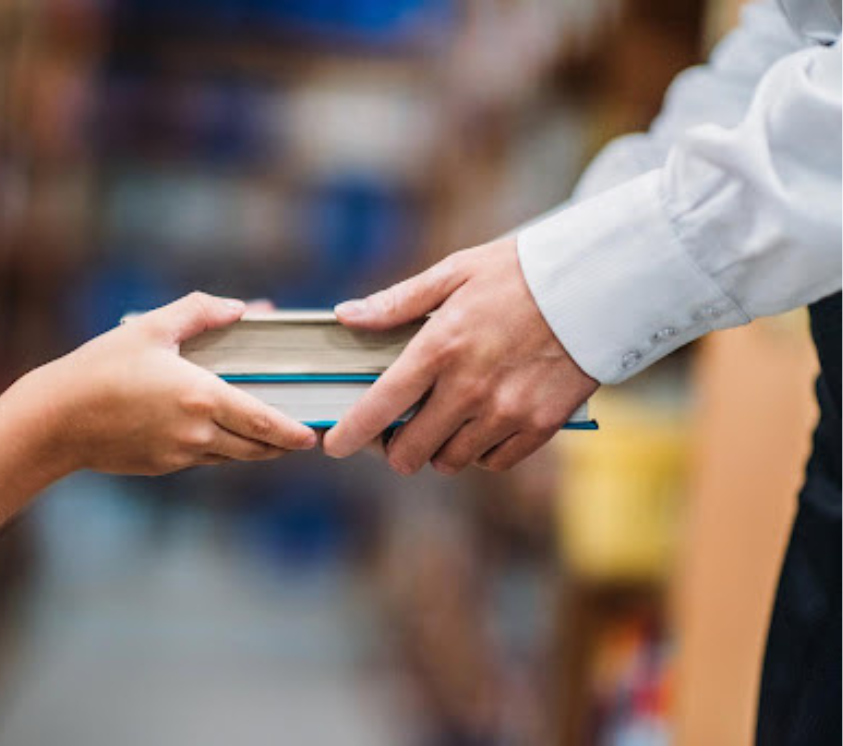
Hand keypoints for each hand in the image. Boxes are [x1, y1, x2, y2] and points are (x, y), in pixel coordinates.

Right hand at [32, 292, 316, 475]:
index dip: (293, 432)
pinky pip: (204, 461)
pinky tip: (217, 434)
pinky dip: (220, 450)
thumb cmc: (101, 367)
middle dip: (281, 444)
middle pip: (255, 448)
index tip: (311, 435)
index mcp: (200, 397)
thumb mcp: (150, 327)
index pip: (264, 422)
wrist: (55, 419)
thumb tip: (239, 307)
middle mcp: (196, 433)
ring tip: (266, 435)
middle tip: (297, 436)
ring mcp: (179, 455)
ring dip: (253, 449)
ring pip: (232, 458)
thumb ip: (199, 312)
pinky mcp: (162, 467)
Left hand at [323, 237, 597, 473]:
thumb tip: (347, 316)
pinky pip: (494, 462)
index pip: (380, 407)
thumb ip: (397, 303)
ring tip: (445, 420)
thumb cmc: (520, 273)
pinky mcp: (542, 426)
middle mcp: (469, 389)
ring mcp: (507, 412)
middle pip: (410, 452)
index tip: (334, 444)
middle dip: (395, 448)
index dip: (350, 434)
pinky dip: (481, 452)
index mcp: (440, 348)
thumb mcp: (454, 272)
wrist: (601, 282)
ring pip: (451, 461)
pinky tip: (482, 424)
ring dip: (440, 448)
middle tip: (398, 431)